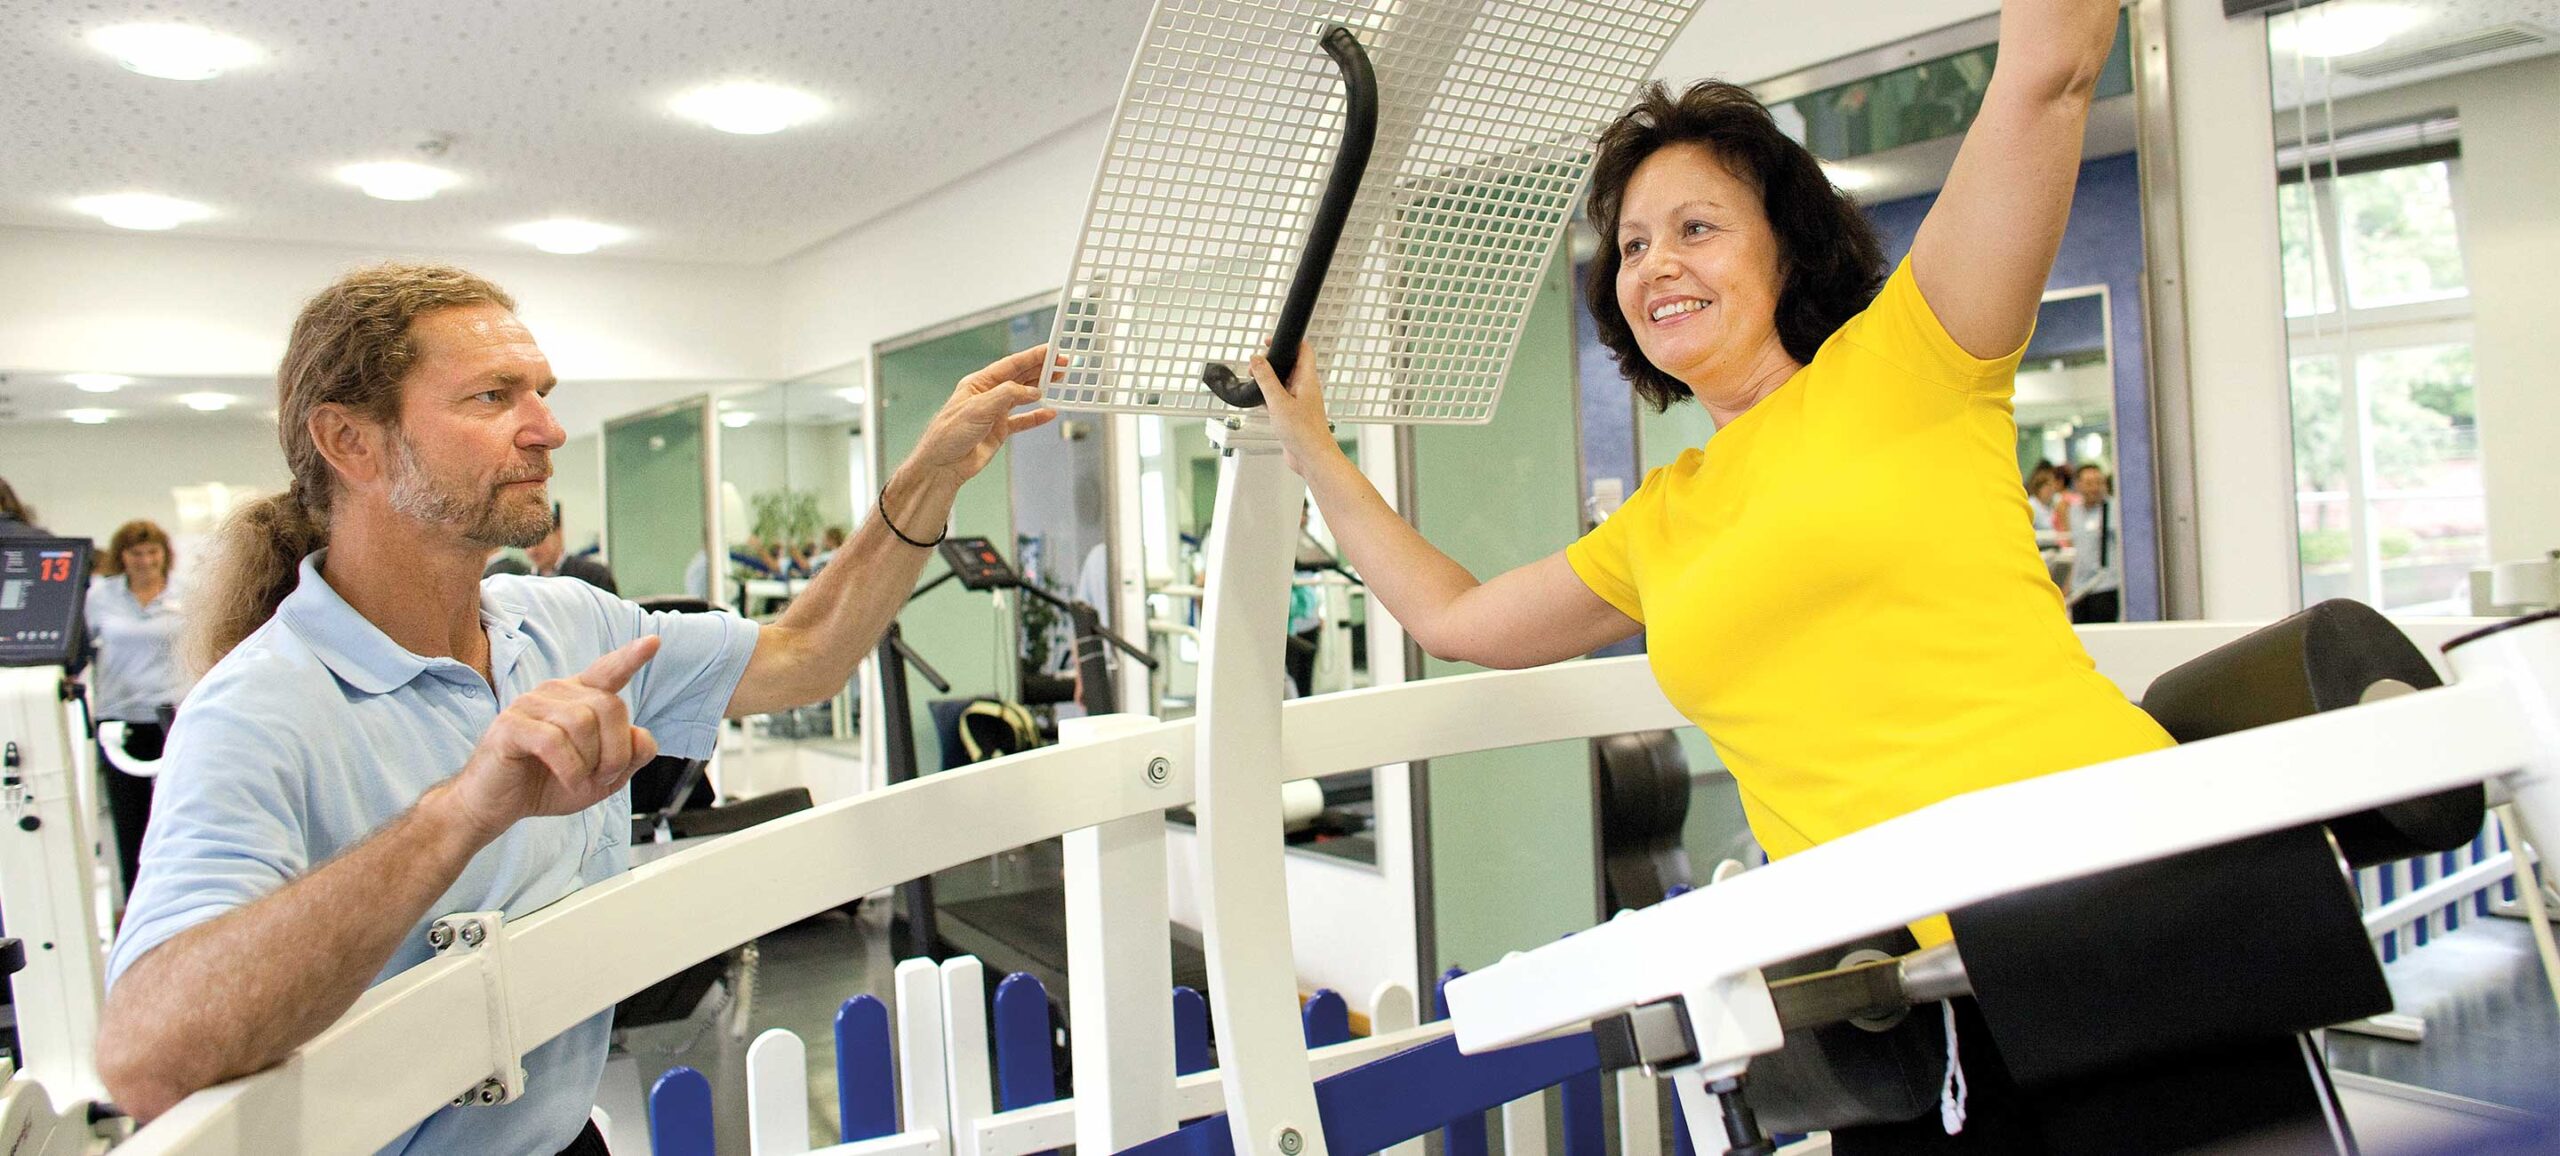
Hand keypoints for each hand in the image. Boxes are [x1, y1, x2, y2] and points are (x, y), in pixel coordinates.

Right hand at [442, 636, 663, 842]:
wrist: (497, 807)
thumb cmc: (547, 785)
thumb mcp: (601, 778)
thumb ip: (630, 756)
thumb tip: (642, 735)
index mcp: (579, 698)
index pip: (609, 670)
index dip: (631, 657)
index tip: (653, 642)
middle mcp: (556, 692)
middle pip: (610, 706)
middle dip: (616, 751)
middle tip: (603, 777)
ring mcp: (530, 704)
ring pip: (583, 722)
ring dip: (591, 762)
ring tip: (579, 780)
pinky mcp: (511, 725)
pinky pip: (554, 740)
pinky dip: (570, 768)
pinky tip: (568, 781)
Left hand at [905, 344, 1060, 484]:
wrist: (942, 465)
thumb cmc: (949, 434)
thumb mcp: (979, 408)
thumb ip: (1007, 395)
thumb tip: (1033, 390)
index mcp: (979, 383)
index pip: (1011, 365)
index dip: (1032, 357)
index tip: (1051, 351)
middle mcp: (988, 395)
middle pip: (1019, 377)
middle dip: (1041, 370)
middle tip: (1062, 365)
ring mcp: (995, 413)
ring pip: (1023, 396)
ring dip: (1041, 389)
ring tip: (1060, 383)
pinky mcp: (999, 431)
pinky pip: (1022, 421)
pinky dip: (1036, 417)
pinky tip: (1049, 413)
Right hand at [1249, 342, 1342, 475]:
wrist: (1311, 457)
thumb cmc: (1303, 432)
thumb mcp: (1278, 402)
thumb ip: (1266, 379)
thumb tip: (1257, 359)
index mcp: (1307, 380)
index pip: (1303, 351)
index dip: (1289, 342)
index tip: (1271, 341)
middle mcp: (1306, 388)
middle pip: (1292, 365)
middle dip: (1274, 361)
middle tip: (1256, 363)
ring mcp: (1301, 401)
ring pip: (1285, 382)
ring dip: (1270, 379)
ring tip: (1255, 379)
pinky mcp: (1295, 414)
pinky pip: (1282, 398)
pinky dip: (1270, 395)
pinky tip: (1260, 400)